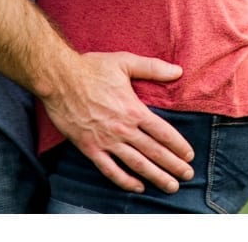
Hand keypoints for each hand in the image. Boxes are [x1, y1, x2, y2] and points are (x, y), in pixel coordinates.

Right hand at [41, 51, 194, 194]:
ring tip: (171, 186)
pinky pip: (110, 170)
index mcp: (133, 109)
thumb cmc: (91, 68)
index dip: (178, 146)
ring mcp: (106, 141)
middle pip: (154, 152)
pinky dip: (125, 181)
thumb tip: (178, 71)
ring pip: (136, 164)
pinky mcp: (90, 148)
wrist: (58, 78)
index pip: (163, 132)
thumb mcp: (124, 61)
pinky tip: (137, 186)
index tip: (189, 156)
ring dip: (156, 177)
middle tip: (187, 176)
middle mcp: (123, 129)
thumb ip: (152, 68)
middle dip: (173, 166)